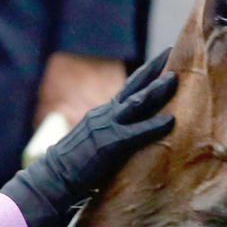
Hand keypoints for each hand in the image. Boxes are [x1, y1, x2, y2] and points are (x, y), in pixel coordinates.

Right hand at [1, 49, 175, 226]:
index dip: (146, 74)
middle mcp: (105, 114)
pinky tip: (172, 120)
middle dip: (154, 68)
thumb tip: (131, 138)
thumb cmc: (75, 167)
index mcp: (104, 114)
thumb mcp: (96, 143)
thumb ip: (113, 136)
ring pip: (136, 102)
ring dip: (156, 90)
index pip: (129, 89)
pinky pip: (136, 131)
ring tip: (175, 78)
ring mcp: (107, 127)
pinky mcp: (109, 144)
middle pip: (134, 85)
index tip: (163, 58)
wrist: (52, 177)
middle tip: (172, 49)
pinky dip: (154, 125)